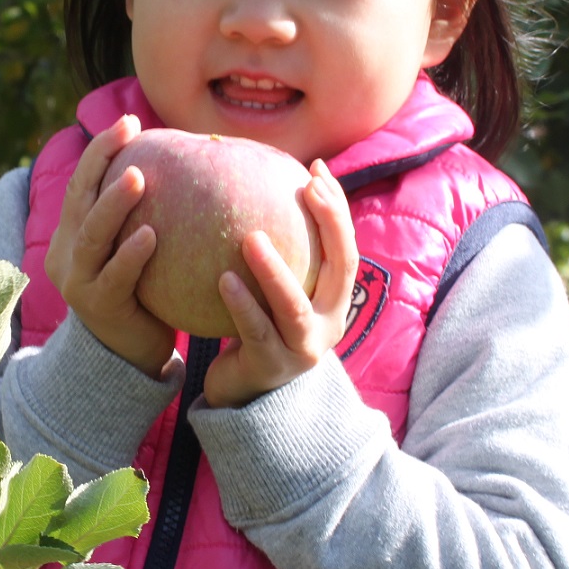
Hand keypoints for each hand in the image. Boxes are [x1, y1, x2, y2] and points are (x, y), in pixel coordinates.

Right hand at [43, 115, 175, 377]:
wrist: (128, 357)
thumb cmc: (141, 295)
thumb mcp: (133, 252)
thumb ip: (141, 217)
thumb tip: (185, 168)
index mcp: (71, 235)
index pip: (82, 183)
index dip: (101, 150)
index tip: (130, 121)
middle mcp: (67, 254)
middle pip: (79, 198)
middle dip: (101, 160)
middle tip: (128, 130)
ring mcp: (78, 282)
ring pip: (92, 235)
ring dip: (114, 203)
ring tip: (138, 177)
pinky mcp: (99, 307)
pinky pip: (115, 276)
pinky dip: (130, 254)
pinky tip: (150, 235)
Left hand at [201, 160, 357, 407]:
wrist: (246, 397)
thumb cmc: (257, 331)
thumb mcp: (274, 293)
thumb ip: (276, 255)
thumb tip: (253, 187)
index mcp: (333, 301)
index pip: (345, 247)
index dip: (336, 208)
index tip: (315, 170)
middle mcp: (328, 324)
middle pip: (340, 268)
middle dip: (329, 224)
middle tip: (305, 189)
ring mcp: (302, 349)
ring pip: (294, 307)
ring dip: (274, 271)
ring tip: (250, 238)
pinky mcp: (270, 368)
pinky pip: (255, 332)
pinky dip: (242, 304)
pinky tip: (223, 279)